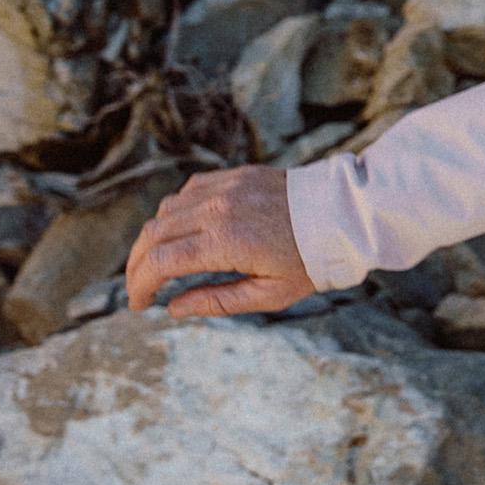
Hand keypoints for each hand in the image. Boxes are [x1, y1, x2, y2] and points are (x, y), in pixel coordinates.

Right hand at [124, 165, 316, 318]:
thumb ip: (217, 302)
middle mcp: (217, 209)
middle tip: (140, 286)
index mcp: (225, 242)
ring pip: (166, 210)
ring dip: (154, 237)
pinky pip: (189, 190)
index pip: (158, 263)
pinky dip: (176, 212)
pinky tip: (184, 231)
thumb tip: (174, 309)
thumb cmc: (314, 259)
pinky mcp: (235, 175)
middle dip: (137, 264)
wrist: (347, 214)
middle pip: (152, 235)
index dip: (139, 286)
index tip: (139, 304)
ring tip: (158, 262)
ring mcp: (225, 187)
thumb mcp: (271, 293)